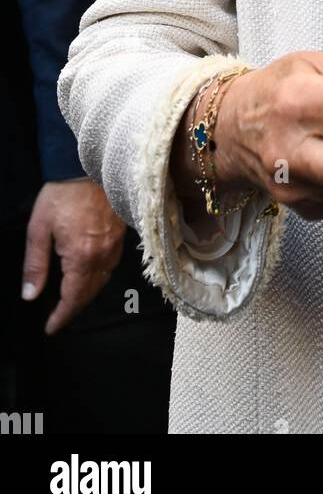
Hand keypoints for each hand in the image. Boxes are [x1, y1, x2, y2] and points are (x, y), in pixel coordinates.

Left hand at [21, 180, 124, 333]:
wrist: (88, 166)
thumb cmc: (62, 193)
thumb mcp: (39, 228)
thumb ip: (35, 264)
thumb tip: (30, 294)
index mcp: (81, 255)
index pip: (72, 297)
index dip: (61, 316)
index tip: (51, 327)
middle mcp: (102, 255)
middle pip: (90, 293)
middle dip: (74, 309)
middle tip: (58, 318)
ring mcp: (115, 245)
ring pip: (103, 281)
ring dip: (87, 295)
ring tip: (71, 300)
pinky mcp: (121, 235)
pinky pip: (111, 265)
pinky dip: (99, 277)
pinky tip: (89, 275)